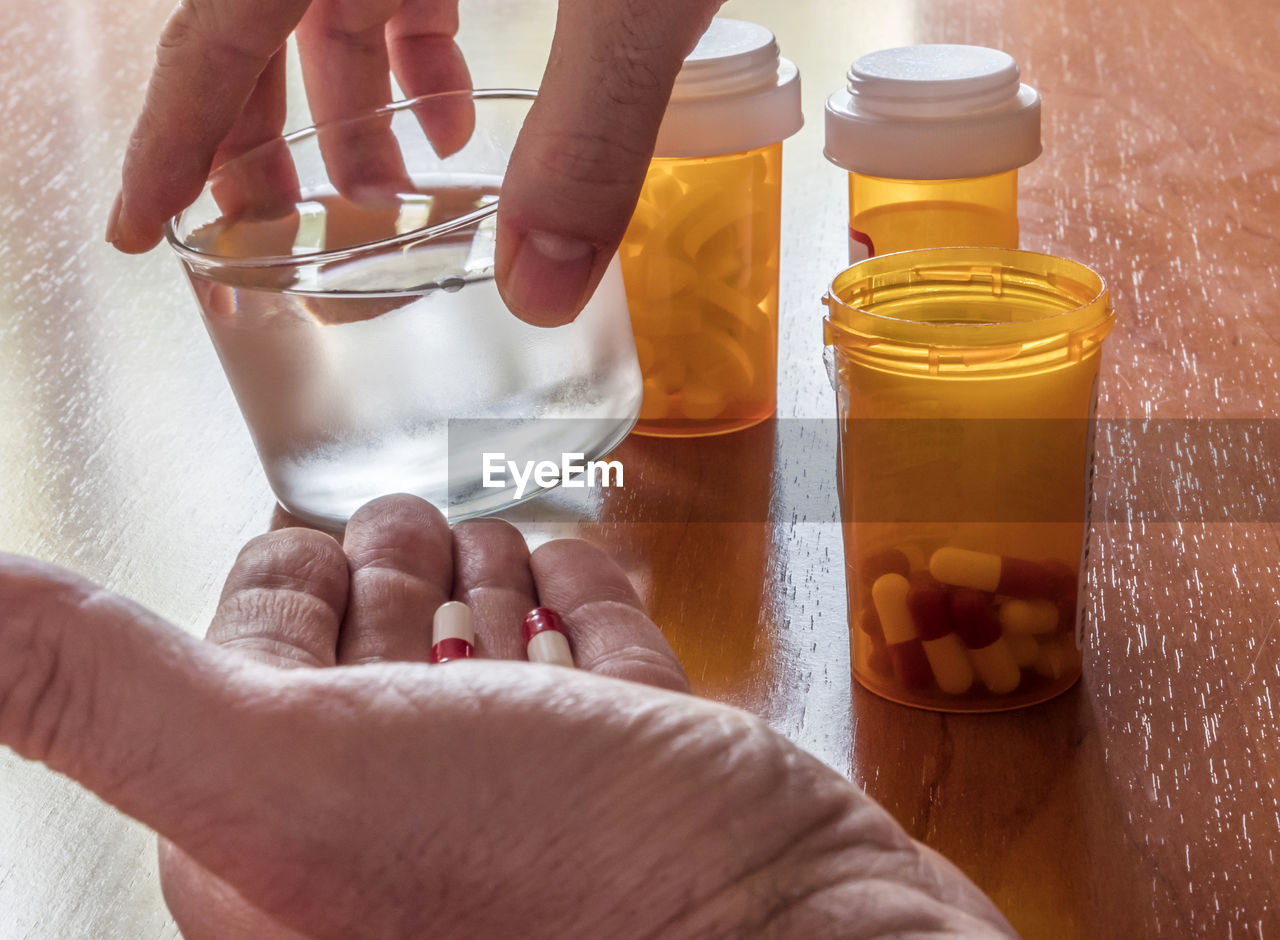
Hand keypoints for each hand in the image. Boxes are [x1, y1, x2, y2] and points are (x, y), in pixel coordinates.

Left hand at [0, 495, 1014, 937]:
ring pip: (487, 664)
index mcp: (285, 830)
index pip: (255, 670)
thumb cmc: (531, 882)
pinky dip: (579, 612)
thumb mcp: (276, 773)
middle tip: (404, 516)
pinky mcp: (643, 774)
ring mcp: (534, 801)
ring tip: (489, 538)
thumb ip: (95, 686)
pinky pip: (596, 670)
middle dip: (386, 574)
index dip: (276, 586)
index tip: (302, 526)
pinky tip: (577, 578)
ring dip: (480, 589)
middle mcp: (404, 824)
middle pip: (379, 664)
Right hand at [106, 0, 723, 325]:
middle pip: (254, 15)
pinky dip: (417, 45)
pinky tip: (457, 112)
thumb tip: (543, 292)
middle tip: (273, 229)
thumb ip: (589, 133)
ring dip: (353, 102)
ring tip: (390, 193)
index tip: (141, 223)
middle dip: (261, 130)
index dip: (173, 134)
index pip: (217, 26)